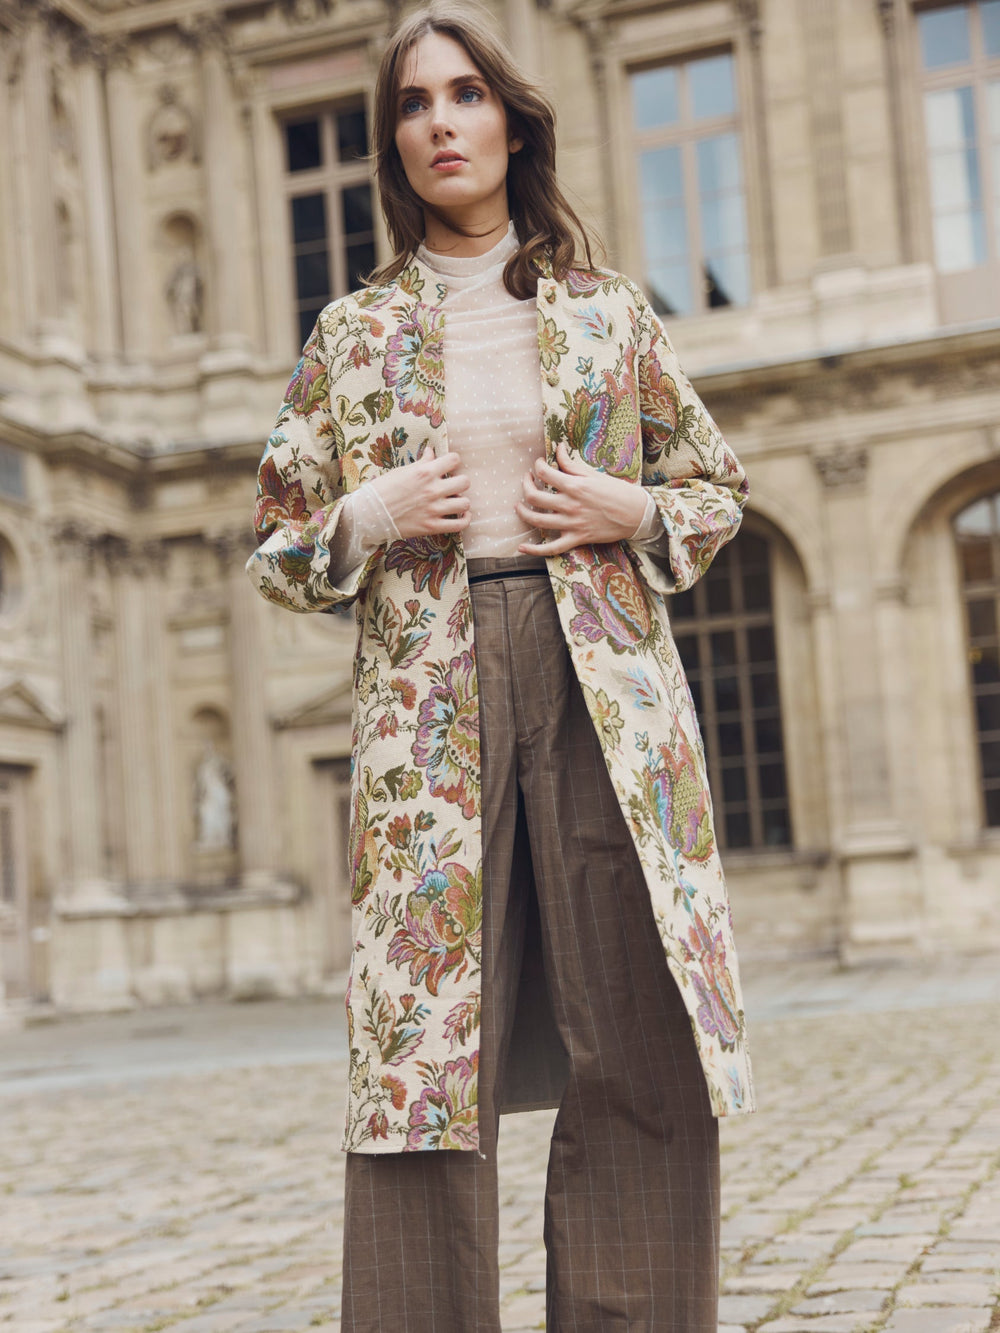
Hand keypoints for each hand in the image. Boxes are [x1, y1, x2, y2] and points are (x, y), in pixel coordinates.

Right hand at [370, 450, 470, 538]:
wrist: (370, 514)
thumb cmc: (383, 490)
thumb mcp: (402, 470)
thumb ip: (421, 462)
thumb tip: (431, 452)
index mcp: (425, 472)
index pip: (454, 459)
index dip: (453, 461)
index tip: (448, 466)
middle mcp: (433, 490)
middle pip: (465, 482)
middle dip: (460, 482)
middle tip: (452, 485)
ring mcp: (434, 509)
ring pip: (465, 503)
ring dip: (461, 501)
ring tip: (455, 501)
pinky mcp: (432, 526)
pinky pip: (459, 524)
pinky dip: (464, 519)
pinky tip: (461, 515)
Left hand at [515, 441, 647, 555]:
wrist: (636, 514)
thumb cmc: (617, 491)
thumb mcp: (594, 474)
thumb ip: (571, 464)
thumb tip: (558, 449)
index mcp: (575, 486)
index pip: (544, 473)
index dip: (537, 466)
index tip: (539, 464)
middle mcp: (570, 505)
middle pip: (534, 497)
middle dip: (525, 485)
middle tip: (527, 480)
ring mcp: (572, 524)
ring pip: (537, 520)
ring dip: (522, 512)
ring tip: (519, 506)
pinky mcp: (577, 538)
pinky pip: (551, 548)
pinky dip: (535, 550)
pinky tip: (522, 547)